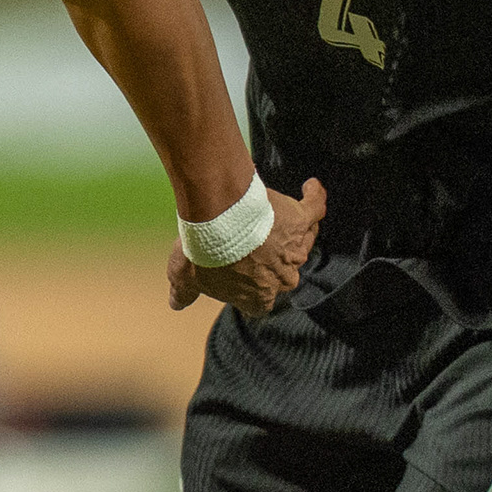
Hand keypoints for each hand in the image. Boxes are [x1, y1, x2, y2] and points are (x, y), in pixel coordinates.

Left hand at [171, 177, 324, 317]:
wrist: (218, 218)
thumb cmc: (203, 251)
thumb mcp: (185, 276)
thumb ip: (183, 293)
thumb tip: (176, 304)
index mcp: (258, 297)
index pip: (261, 303)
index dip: (254, 290)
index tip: (245, 276)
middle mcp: (283, 278)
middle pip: (285, 274)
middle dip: (273, 260)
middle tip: (256, 241)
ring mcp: (296, 249)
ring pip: (301, 242)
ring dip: (291, 230)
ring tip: (278, 211)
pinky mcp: (301, 221)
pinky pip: (315, 210)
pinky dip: (314, 198)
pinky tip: (309, 188)